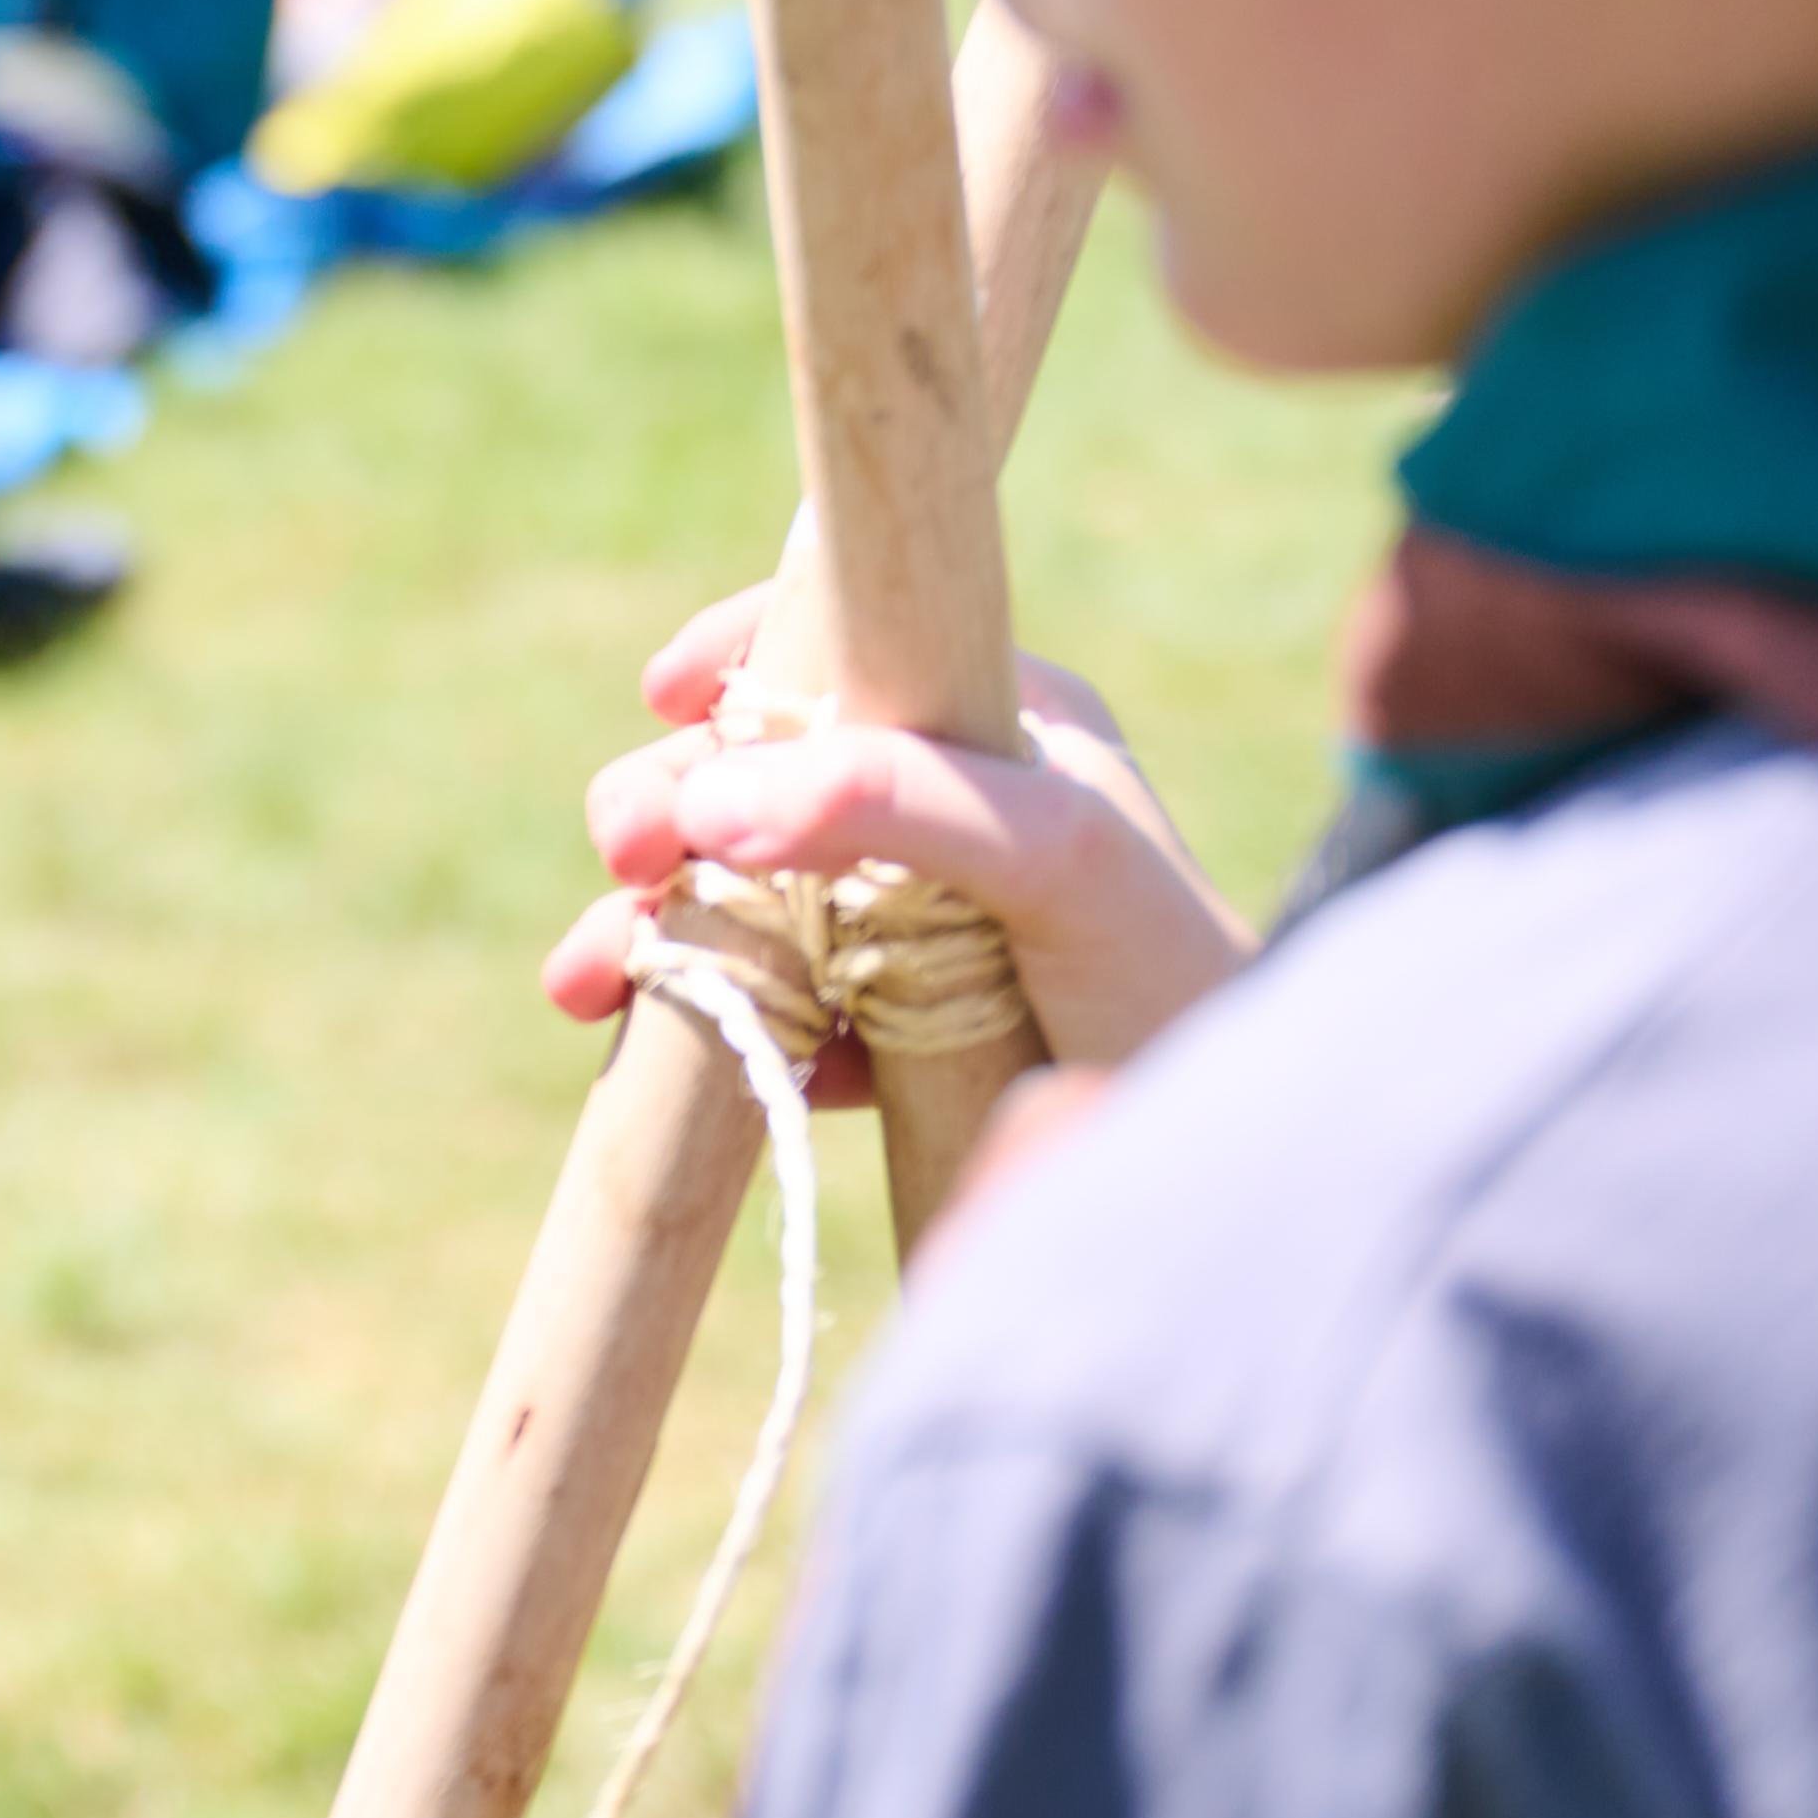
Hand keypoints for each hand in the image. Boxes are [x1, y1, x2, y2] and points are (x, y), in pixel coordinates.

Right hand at [538, 582, 1255, 1089]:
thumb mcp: (1055, 855)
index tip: (666, 695)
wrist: (1230, 1169)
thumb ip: (893, 801)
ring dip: (646, 922)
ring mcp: (907, 922)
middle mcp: (945, 809)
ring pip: (736, 890)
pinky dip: (684, 1009)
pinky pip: (757, 1000)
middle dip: (666, 809)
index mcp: (999, 723)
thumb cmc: (1169, 976)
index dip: (736, 662)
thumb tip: (707, 799)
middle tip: (626, 853)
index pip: (842, 648)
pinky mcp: (884, 1030)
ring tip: (587, 978)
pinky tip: (629, 1031)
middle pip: (757, 774)